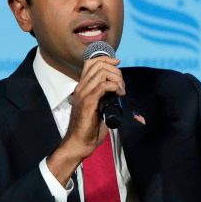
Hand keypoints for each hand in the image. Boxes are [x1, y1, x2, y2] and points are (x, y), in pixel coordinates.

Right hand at [46, 57, 124, 185]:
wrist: (79, 143)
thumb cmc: (89, 129)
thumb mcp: (97, 107)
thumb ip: (103, 97)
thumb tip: (117, 91)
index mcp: (82, 87)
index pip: (91, 62)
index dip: (106, 58)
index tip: (117, 63)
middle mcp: (81, 87)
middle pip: (98, 64)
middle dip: (115, 69)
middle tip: (121, 83)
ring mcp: (83, 94)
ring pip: (102, 72)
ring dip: (116, 78)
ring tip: (121, 90)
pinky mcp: (88, 102)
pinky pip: (104, 85)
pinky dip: (115, 86)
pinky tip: (120, 94)